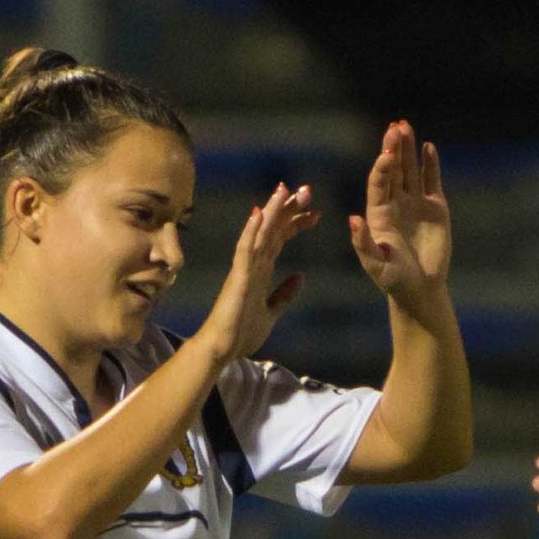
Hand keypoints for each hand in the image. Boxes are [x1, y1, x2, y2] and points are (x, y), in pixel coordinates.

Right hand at [198, 181, 317, 361]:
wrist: (223, 349)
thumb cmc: (242, 331)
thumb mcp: (272, 311)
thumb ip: (285, 294)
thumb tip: (301, 277)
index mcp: (262, 270)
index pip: (281, 239)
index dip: (297, 224)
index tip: (315, 212)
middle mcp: (253, 263)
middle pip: (273, 230)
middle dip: (289, 210)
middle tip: (307, 190)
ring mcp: (244, 268)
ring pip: (259, 232)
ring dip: (272, 211)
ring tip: (284, 190)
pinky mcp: (238, 277)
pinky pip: (244, 250)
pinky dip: (251, 231)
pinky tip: (258, 214)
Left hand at [349, 120, 450, 307]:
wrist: (420, 289)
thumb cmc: (394, 280)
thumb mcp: (375, 264)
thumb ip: (363, 243)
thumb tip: (354, 219)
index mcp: (378, 213)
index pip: (378, 183)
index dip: (382, 168)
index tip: (387, 155)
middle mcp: (395, 203)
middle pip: (393, 170)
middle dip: (393, 149)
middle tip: (395, 127)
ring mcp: (415, 203)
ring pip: (411, 170)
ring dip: (409, 149)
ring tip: (406, 126)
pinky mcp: (435, 208)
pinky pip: (432, 182)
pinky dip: (431, 165)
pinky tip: (428, 147)